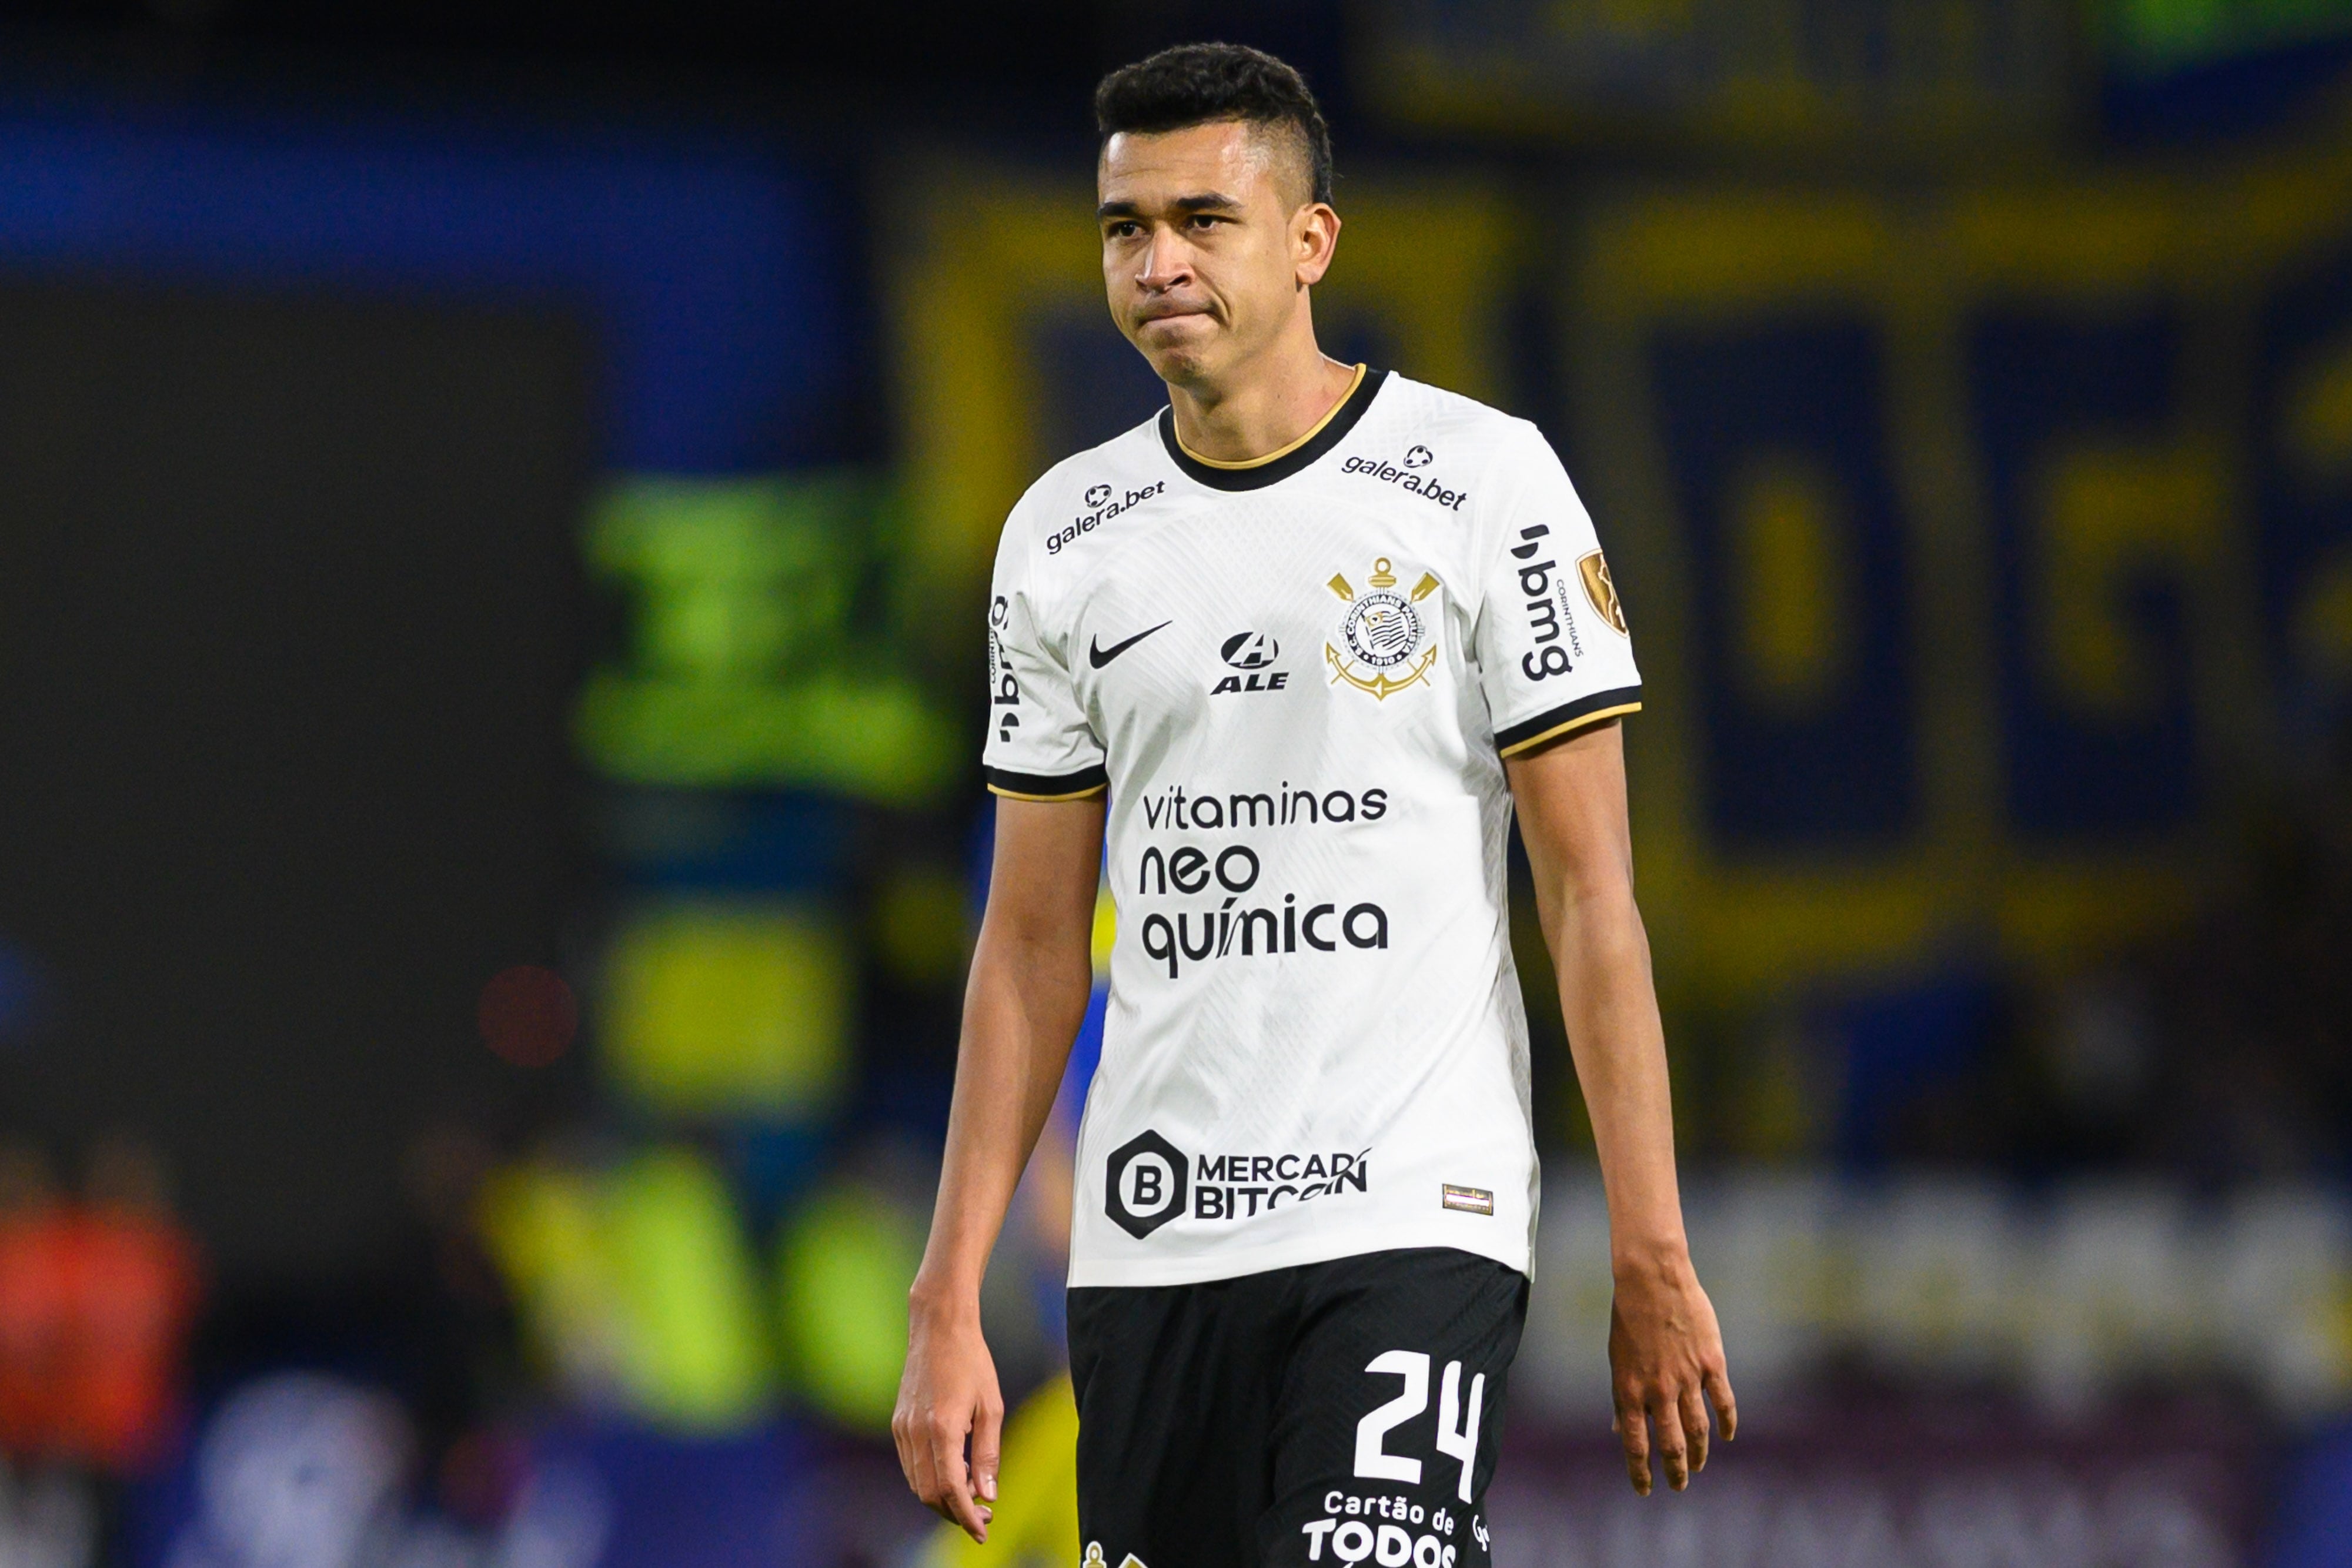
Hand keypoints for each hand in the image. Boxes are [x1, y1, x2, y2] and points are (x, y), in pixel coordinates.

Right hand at [892, 1293, 1003, 1540]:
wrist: (938, 1327)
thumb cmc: (971, 1361)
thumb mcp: (990, 1405)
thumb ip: (988, 1453)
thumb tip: (987, 1494)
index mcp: (943, 1429)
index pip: (951, 1490)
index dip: (967, 1517)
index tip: (983, 1530)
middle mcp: (916, 1433)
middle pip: (929, 1495)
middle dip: (955, 1513)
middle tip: (983, 1516)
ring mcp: (902, 1428)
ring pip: (917, 1483)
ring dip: (941, 1499)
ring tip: (971, 1498)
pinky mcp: (898, 1423)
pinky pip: (910, 1465)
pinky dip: (929, 1480)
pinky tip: (953, 1473)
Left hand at [1607, 1255, 1735, 1495]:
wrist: (1652, 1279)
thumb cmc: (1629, 1318)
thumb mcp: (1618, 1360)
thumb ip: (1622, 1397)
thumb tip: (1618, 1429)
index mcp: (1629, 1390)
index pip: (1634, 1445)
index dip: (1640, 1472)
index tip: (1645, 1489)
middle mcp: (1658, 1391)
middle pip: (1670, 1445)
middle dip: (1675, 1470)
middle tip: (1679, 1484)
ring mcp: (1687, 1378)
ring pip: (1698, 1430)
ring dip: (1699, 1453)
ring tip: (1698, 1466)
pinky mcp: (1711, 1364)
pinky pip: (1723, 1403)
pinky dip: (1727, 1423)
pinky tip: (1726, 1436)